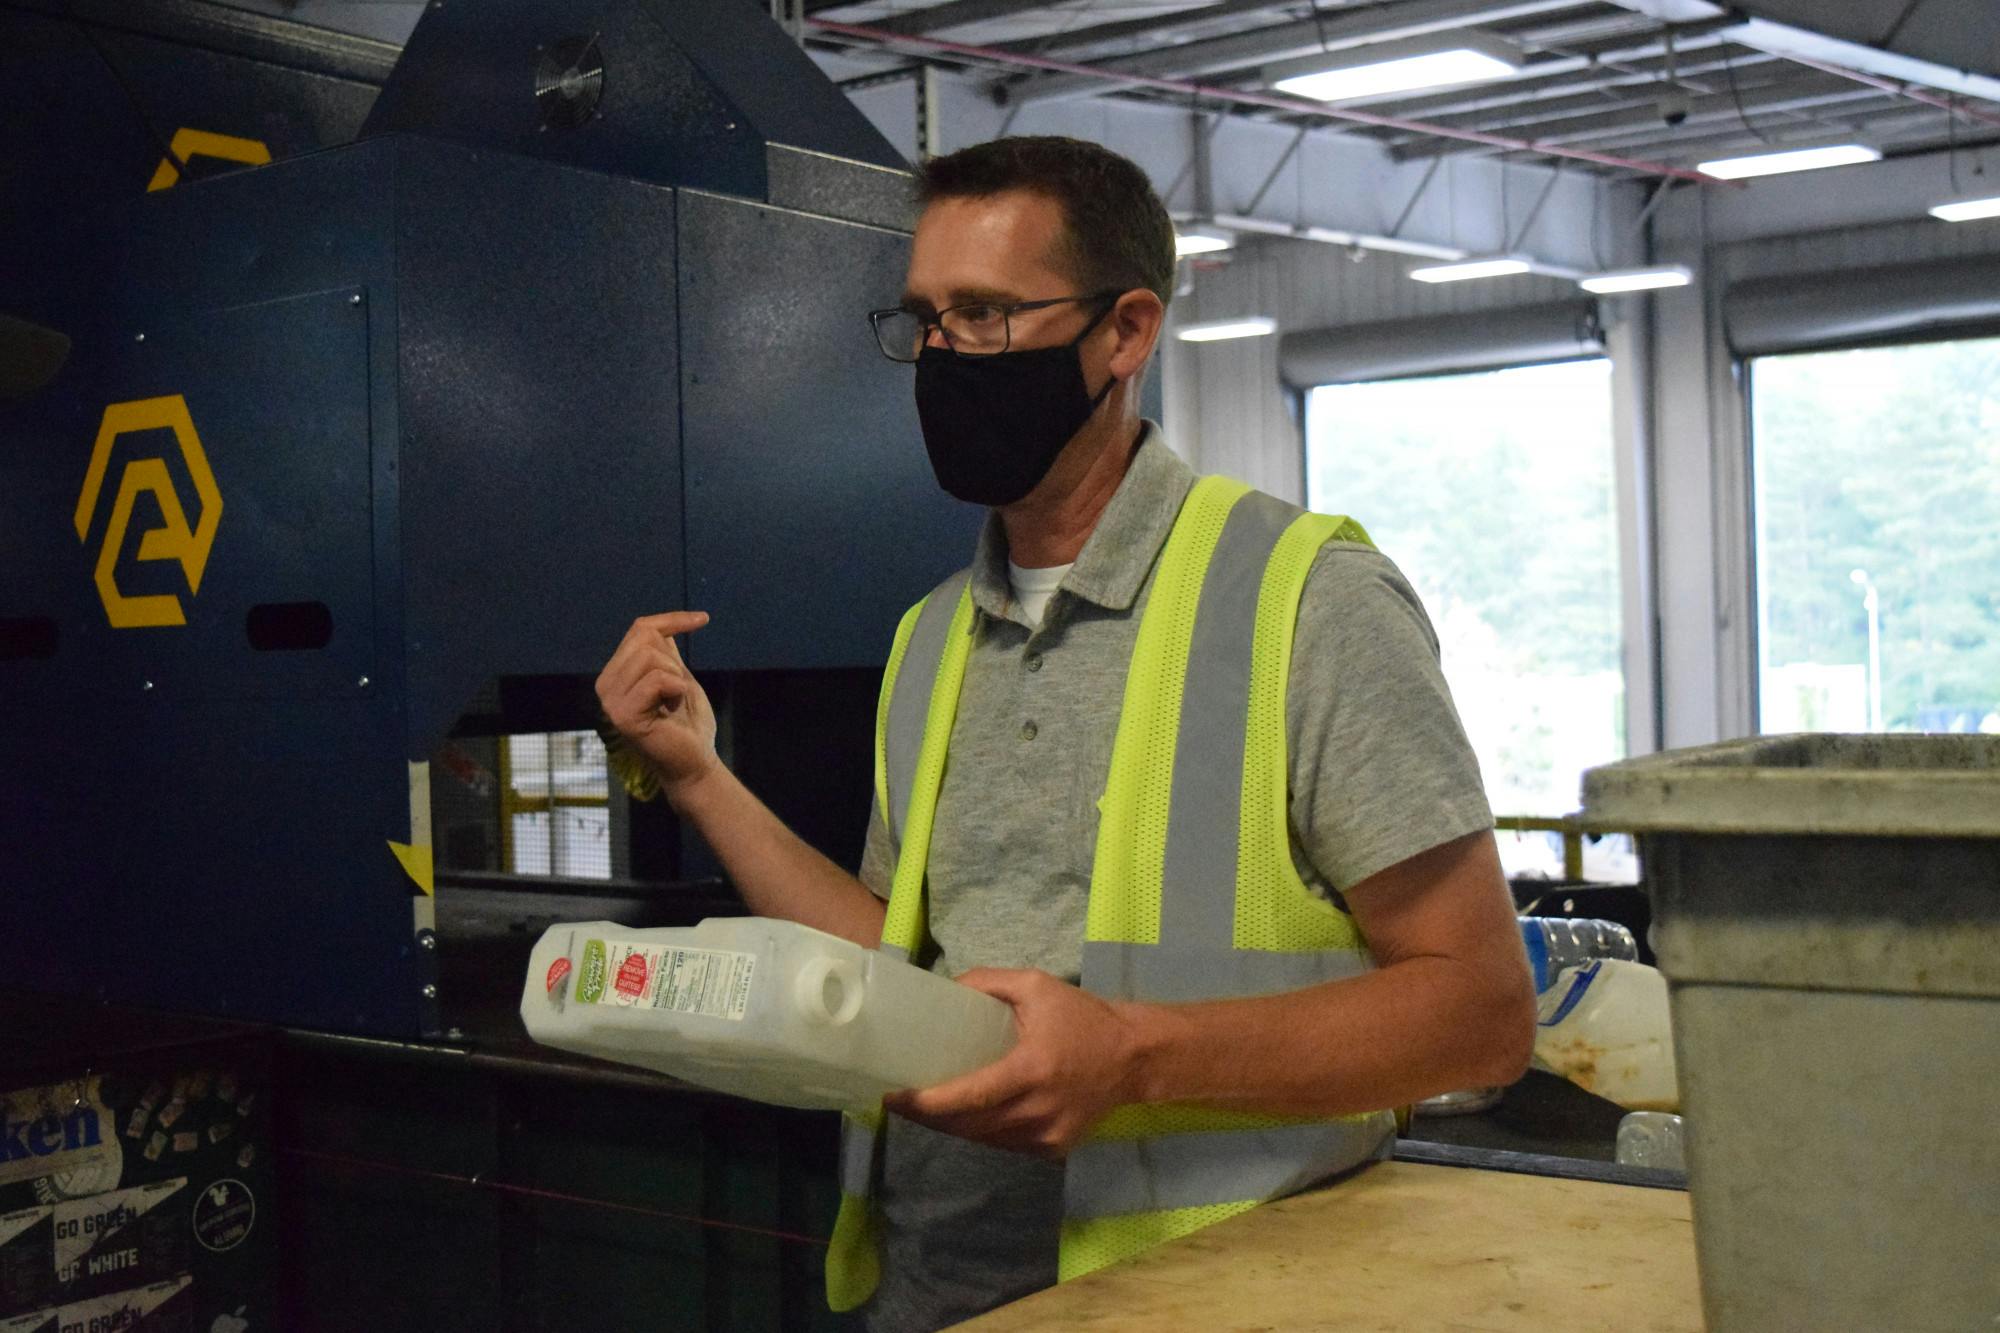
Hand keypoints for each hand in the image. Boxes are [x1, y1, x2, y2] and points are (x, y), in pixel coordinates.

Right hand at [594, 611, 718, 805]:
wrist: (695, 761)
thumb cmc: (687, 722)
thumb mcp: (677, 676)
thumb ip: (663, 653)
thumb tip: (657, 624)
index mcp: (615, 674)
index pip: (640, 629)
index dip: (672, 620)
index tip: (703, 619)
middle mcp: (605, 686)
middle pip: (645, 640)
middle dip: (673, 660)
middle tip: (677, 690)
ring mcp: (610, 702)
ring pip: (651, 658)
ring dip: (675, 677)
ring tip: (672, 702)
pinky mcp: (623, 716)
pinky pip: (656, 681)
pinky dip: (675, 689)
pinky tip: (672, 708)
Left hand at [885, 968, 1143, 1158]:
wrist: (1135, 1057)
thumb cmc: (1083, 1017)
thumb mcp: (1036, 986)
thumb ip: (988, 982)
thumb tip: (945, 989)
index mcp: (1031, 1070)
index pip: (969, 1096)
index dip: (926, 1103)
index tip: (894, 1096)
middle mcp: (1038, 1110)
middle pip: (968, 1126)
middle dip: (929, 1117)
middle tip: (900, 1100)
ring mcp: (1047, 1136)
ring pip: (983, 1140)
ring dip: (952, 1127)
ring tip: (927, 1108)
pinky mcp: (1054, 1149)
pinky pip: (1004, 1145)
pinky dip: (981, 1132)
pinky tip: (966, 1116)